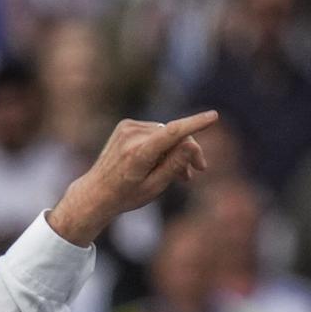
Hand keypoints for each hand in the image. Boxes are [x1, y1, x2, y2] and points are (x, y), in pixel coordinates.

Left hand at [48, 111, 215, 244]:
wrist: (97, 192)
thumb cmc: (126, 195)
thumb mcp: (154, 187)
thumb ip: (174, 165)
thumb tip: (191, 144)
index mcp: (138, 153)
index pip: (171, 133)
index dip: (194, 124)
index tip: (213, 116)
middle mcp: (131, 135)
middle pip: (173, 134)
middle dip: (189, 150)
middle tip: (199, 170)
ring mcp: (127, 127)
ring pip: (166, 133)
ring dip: (176, 150)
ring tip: (182, 174)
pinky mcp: (126, 125)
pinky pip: (155, 132)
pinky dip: (163, 145)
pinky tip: (164, 162)